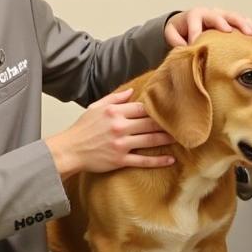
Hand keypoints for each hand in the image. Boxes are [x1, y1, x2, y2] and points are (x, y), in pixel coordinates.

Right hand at [46, 88, 175, 176]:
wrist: (69, 150)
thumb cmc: (81, 129)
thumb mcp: (95, 108)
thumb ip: (114, 98)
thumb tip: (132, 90)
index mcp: (114, 112)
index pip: (143, 108)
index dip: (158, 108)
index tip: (172, 109)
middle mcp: (119, 126)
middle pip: (150, 123)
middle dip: (168, 123)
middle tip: (183, 123)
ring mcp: (121, 144)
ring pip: (150, 140)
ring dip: (167, 139)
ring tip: (181, 138)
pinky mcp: (120, 160)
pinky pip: (143, 161)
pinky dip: (158, 160)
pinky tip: (171, 159)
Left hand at [164, 7, 251, 47]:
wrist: (188, 24)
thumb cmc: (180, 30)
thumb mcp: (172, 34)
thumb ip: (175, 41)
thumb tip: (186, 49)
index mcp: (194, 15)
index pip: (195, 22)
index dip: (196, 32)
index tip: (198, 43)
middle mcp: (210, 12)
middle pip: (218, 15)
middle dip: (224, 23)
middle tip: (229, 32)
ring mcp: (222, 15)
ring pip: (234, 16)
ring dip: (243, 24)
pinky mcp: (231, 21)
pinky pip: (243, 20)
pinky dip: (250, 26)